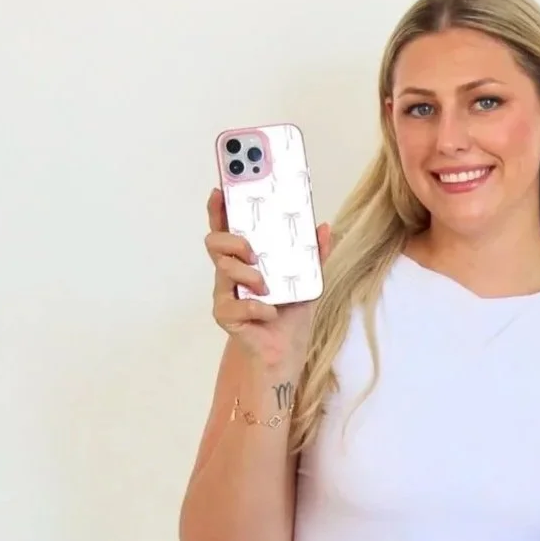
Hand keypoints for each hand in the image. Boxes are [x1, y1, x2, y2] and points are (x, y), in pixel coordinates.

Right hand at [206, 188, 331, 373]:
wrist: (285, 350)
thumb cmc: (289, 312)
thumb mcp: (307, 280)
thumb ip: (314, 255)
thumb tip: (324, 227)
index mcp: (246, 258)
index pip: (227, 228)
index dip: (219, 209)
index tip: (221, 190)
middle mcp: (231, 272)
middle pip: (215, 243)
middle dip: (232, 242)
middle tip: (253, 252)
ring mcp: (225, 293)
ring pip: (223, 270)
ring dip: (248, 276)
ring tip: (267, 287)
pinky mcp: (226, 315)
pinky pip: (235, 304)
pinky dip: (256, 307)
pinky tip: (269, 312)